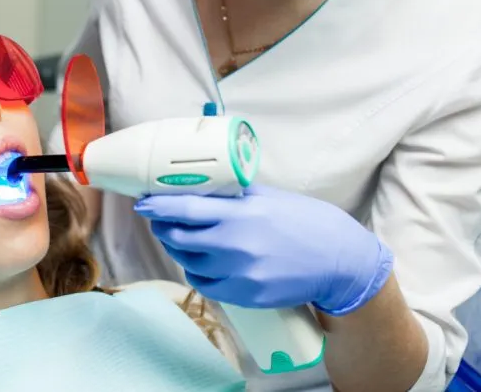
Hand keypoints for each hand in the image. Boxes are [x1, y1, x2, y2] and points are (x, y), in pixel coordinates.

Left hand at [133, 185, 393, 314]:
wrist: (338, 261)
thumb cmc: (304, 222)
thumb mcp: (268, 197)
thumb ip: (233, 193)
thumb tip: (199, 184)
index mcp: (241, 214)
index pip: (185, 209)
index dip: (158, 205)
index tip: (143, 202)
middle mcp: (236, 245)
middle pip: (178, 236)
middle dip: (163, 226)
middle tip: (160, 218)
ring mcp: (239, 273)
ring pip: (188, 261)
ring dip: (179, 248)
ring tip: (183, 237)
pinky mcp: (244, 295)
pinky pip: (205, 283)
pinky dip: (198, 271)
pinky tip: (204, 261)